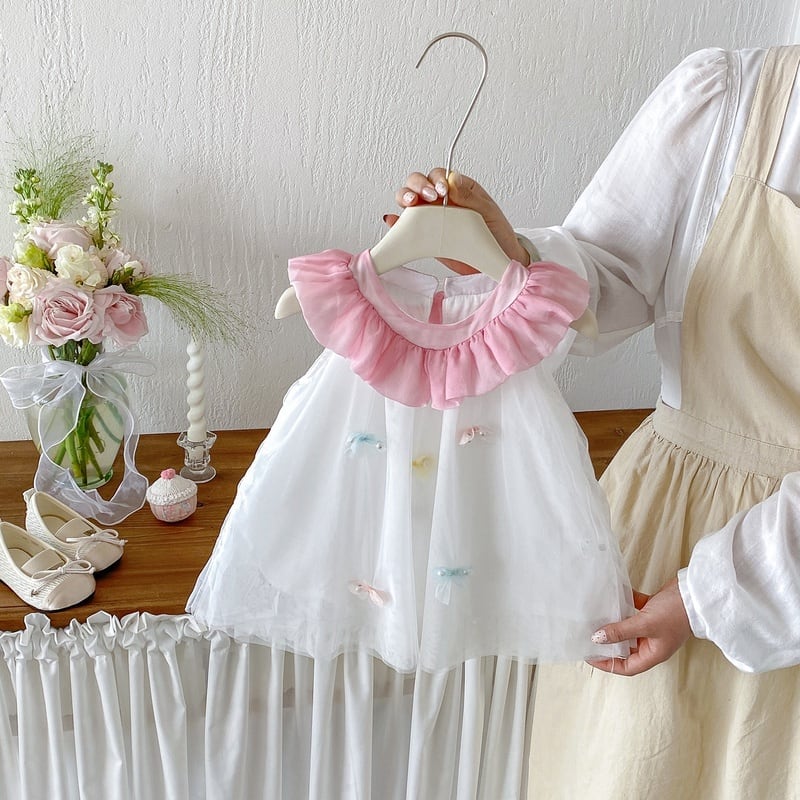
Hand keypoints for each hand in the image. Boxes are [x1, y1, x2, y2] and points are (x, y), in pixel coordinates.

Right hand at [385, 169, 530, 271]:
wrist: (493, 260)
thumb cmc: (493, 233)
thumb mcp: (486, 210)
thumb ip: (469, 195)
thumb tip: (453, 179)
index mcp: (455, 189)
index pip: (438, 176)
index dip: (436, 179)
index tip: (442, 190)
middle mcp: (439, 200)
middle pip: (418, 184)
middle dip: (418, 186)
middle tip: (427, 196)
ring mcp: (429, 217)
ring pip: (408, 201)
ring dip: (405, 198)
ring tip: (411, 204)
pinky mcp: (423, 236)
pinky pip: (405, 226)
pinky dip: (396, 223)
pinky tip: (394, 221)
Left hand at [587, 577, 691, 675]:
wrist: (696, 593)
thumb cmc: (676, 613)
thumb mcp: (645, 624)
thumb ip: (620, 631)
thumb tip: (597, 638)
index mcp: (653, 653)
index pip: (626, 667)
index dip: (607, 664)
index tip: (590, 656)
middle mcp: (653, 643)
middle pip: (625, 648)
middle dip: (608, 644)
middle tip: (589, 636)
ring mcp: (653, 627)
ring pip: (628, 628)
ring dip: (614, 623)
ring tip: (596, 617)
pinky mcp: (653, 611)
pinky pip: (634, 610)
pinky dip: (625, 604)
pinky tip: (615, 596)